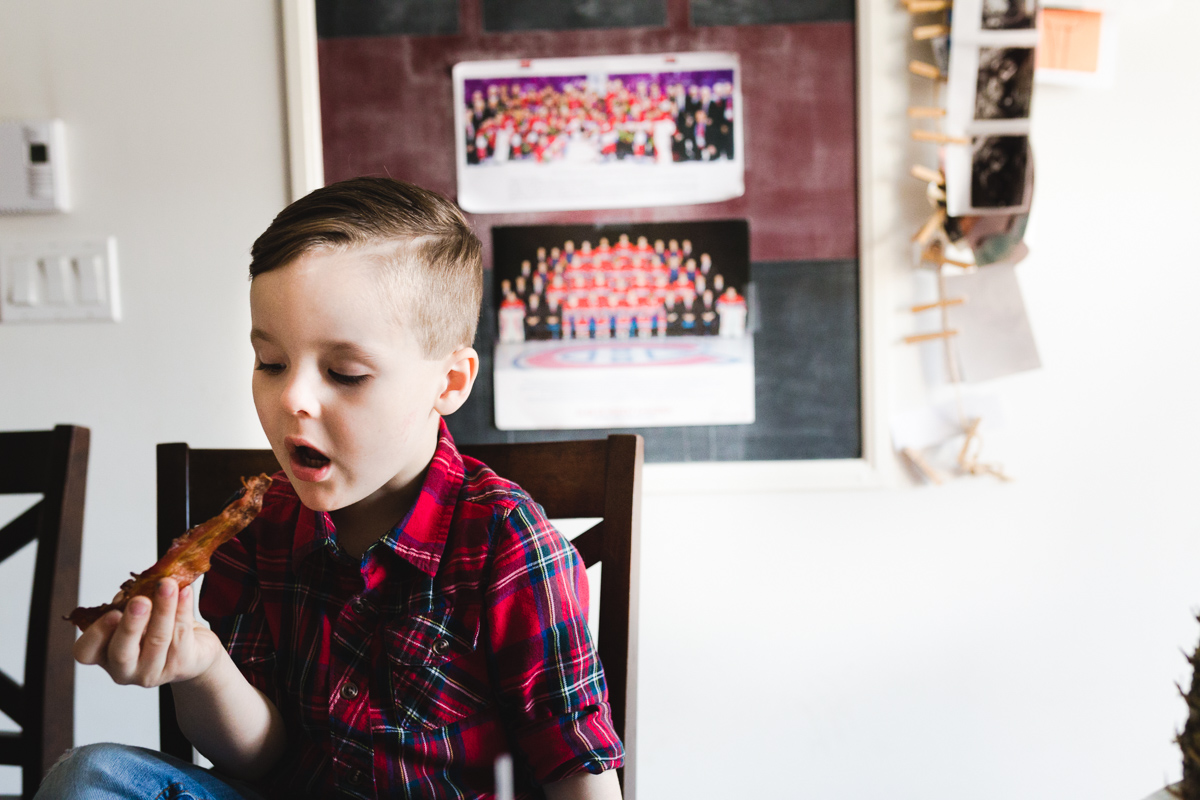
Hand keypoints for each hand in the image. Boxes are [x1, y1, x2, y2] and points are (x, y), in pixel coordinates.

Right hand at [74, 578, 222, 687]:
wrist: (196, 648)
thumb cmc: (157, 628)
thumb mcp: (138, 615)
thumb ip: (131, 603)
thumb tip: (138, 586)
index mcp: (104, 654)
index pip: (86, 652)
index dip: (96, 634)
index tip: (112, 612)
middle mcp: (124, 669)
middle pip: (122, 652)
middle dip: (131, 625)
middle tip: (141, 601)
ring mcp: (153, 672)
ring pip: (157, 640)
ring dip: (163, 609)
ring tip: (168, 585)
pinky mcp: (181, 667)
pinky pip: (182, 636)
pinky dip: (184, 610)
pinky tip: (185, 592)